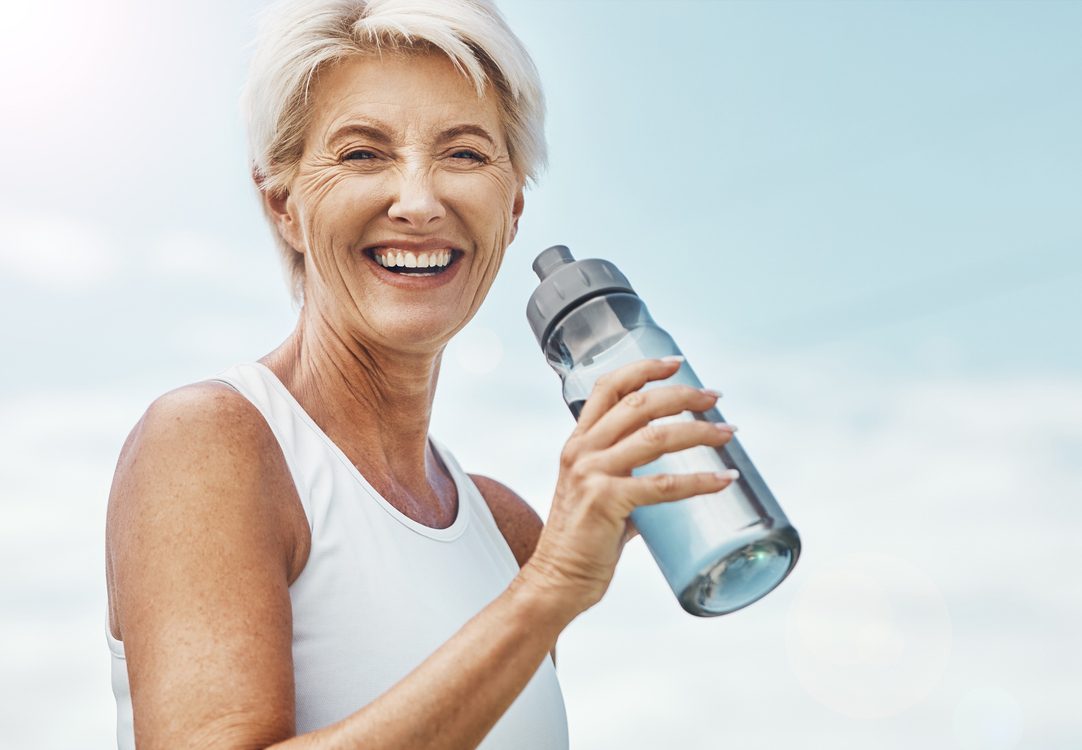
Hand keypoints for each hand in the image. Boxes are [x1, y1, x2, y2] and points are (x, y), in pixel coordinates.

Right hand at [519, 357, 737, 618]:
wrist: (556, 581)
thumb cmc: (582, 541)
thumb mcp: (596, 494)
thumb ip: (627, 479)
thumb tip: (669, 481)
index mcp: (578, 443)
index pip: (608, 388)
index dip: (643, 368)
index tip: (676, 363)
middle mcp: (582, 451)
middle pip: (638, 404)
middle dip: (682, 395)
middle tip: (714, 398)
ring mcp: (592, 474)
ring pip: (656, 437)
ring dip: (699, 432)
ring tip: (728, 433)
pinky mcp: (606, 502)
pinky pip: (663, 485)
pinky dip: (699, 481)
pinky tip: (723, 480)